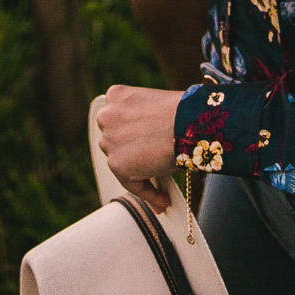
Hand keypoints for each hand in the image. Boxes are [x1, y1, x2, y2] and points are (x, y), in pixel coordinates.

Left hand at [96, 84, 182, 214]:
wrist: (188, 122)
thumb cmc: (182, 112)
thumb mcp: (155, 106)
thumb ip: (143, 120)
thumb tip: (147, 146)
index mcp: (116, 95)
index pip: (118, 120)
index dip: (130, 135)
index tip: (142, 146)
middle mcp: (107, 116)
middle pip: (114, 141)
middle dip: (130, 153)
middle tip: (151, 165)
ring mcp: (109, 140)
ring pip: (121, 164)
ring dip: (138, 174)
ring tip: (159, 187)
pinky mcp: (116, 163)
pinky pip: (132, 184)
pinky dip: (147, 192)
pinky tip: (162, 198)